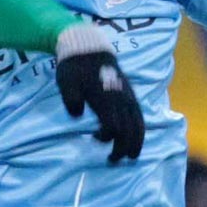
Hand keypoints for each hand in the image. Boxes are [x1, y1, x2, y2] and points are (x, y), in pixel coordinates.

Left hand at [55, 26, 144, 162]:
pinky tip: (137, 138)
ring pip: (139, 123)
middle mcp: (121, 99)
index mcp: (106, 97)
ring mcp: (128, 96)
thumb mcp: (66, 82)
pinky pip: (140, 115)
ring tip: (132, 156)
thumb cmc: (74, 67)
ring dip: (136, 142)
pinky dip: (140, 130)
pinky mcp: (130, 94)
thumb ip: (71, 99)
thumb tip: (78, 115)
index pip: (113, 126)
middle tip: (113, 160)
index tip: (94, 138)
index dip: (106, 138)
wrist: (88, 47)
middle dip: (123, 148)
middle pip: (129, 129)